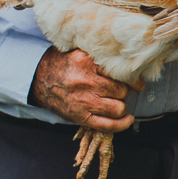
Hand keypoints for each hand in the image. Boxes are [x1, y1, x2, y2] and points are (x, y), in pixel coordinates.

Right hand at [29, 47, 143, 131]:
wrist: (40, 80)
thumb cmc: (65, 64)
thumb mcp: (81, 52)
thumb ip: (102, 56)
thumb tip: (129, 60)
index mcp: (86, 63)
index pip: (119, 72)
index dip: (133, 78)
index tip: (137, 82)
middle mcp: (85, 82)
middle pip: (121, 90)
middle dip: (125, 91)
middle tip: (122, 90)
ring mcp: (83, 101)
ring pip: (118, 108)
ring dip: (121, 105)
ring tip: (117, 101)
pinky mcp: (80, 117)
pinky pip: (107, 125)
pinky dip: (121, 124)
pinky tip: (127, 119)